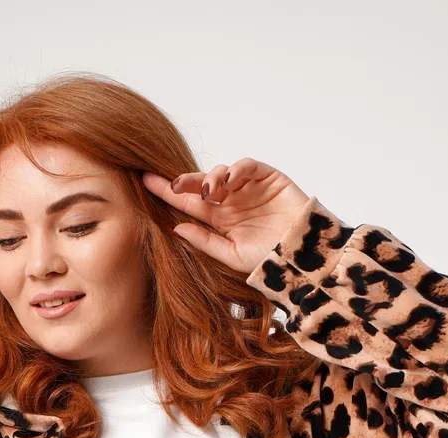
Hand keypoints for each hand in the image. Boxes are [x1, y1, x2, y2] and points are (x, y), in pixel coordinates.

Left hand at [141, 159, 311, 274]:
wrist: (302, 256)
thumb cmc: (269, 260)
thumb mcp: (231, 256)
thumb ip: (205, 242)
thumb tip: (176, 228)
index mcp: (220, 220)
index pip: (189, 204)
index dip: (169, 193)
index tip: (146, 183)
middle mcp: (231, 201)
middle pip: (201, 184)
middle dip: (184, 181)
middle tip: (172, 184)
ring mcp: (248, 188)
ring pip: (222, 172)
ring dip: (211, 177)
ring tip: (208, 191)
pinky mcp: (267, 177)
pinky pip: (247, 166)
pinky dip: (236, 169)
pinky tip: (229, 182)